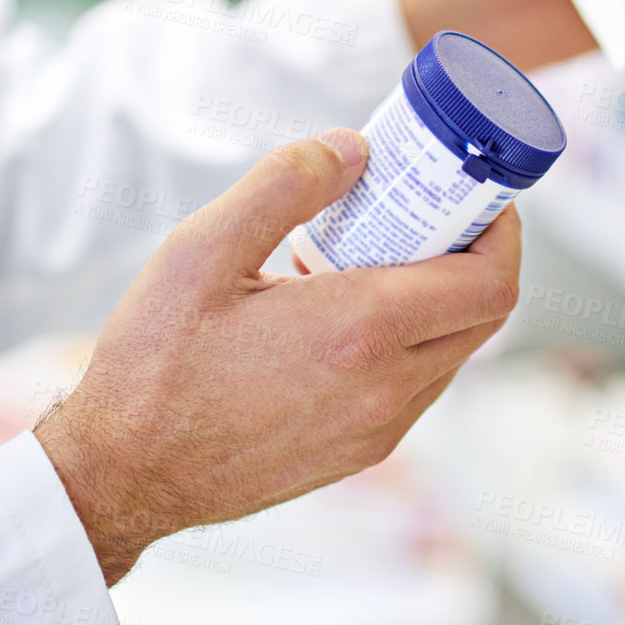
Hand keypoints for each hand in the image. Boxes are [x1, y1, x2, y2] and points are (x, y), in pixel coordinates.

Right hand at [35, 129, 519, 584]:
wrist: (124, 476)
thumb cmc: (154, 364)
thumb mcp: (203, 249)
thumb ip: (286, 183)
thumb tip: (356, 148)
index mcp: (361, 330)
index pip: (490, 280)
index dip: (501, 229)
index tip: (473, 195)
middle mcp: (387, 388)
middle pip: (484, 315)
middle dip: (474, 255)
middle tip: (425, 215)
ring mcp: (379, 429)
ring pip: (453, 353)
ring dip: (439, 301)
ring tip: (371, 262)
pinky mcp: (361, 455)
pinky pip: (418, 387)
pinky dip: (409, 342)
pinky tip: (343, 316)